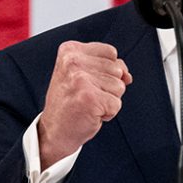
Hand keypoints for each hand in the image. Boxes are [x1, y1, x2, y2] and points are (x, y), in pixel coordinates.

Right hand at [37, 41, 132, 168]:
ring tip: (87, 104)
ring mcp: (80, 79)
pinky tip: (90, 114)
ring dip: (108, 100)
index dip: (105, 71)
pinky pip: (117, 104)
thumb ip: (109, 68)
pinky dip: (108, 113)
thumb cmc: (71, 102)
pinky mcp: (89, 98)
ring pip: (119, 86)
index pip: (111, 52)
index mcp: (70, 50)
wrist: (55, 131)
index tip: (85, 82)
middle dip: (108, 87)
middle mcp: (73, 61)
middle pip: (117, 69)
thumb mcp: (86, 75)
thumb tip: (127, 76)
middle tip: (85, 96)